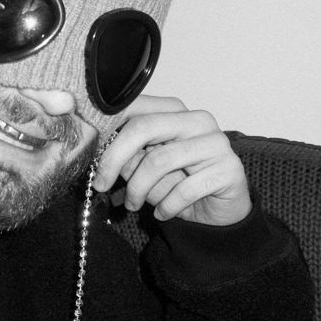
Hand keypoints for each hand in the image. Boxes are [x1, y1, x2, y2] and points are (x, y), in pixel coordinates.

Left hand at [92, 95, 250, 225]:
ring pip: (159, 160)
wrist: (219, 210)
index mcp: (175, 112)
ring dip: (139, 189)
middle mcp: (198, 120)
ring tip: (133, 204)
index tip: (91, 156)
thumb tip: (99, 152)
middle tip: (100, 184)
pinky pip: (184, 189)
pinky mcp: (229, 170)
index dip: (108, 129)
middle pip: (143, 127)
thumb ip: (126, 155)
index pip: (135, 107)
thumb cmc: (178, 182)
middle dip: (114, 159)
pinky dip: (166, 205)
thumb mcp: (144, 168)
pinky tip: (162, 213)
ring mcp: (216, 143)